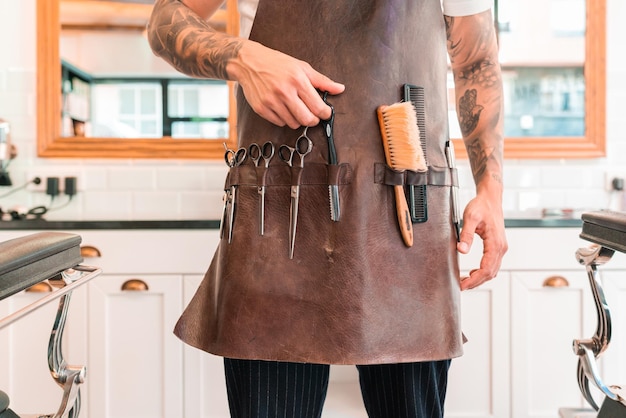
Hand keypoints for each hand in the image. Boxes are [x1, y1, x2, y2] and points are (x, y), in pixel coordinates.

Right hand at [227, 40, 344, 128]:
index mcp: (297, 80)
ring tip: (295, 108)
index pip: (318, 107)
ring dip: (298, 119)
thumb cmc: (277, 63)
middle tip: (312, 114)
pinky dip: (284, 119)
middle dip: (313, 120)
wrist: (249, 62)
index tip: (325, 113)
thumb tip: (340, 89)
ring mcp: (271, 101)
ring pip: (293, 123)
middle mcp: (284, 92)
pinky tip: (283, 108)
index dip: (325, 113)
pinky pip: (280, 123)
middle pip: (307, 120)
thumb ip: (322, 81)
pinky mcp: (261, 109)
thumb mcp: (302, 67)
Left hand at [456, 193, 507, 289]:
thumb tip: (462, 250)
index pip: (486, 269)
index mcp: (495, 243)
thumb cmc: (481, 206)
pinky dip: (483, 272)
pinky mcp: (498, 246)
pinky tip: (472, 273)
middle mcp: (501, 247)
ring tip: (464, 281)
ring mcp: (501, 247)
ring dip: (479, 279)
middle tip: (461, 286)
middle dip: (476, 282)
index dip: (474, 280)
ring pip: (492, 270)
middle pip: (490, 273)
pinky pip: (492, 264)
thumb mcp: (470, 217)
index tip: (462, 285)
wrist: (491, 198)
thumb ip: (466, 234)